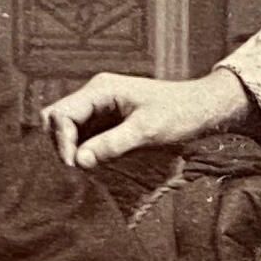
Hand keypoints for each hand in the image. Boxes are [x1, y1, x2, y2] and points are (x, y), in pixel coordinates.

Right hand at [43, 68, 253, 172]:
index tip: (75, 167)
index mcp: (101, 89)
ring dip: (72, 150)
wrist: (203, 109)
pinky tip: (96, 166)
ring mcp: (100, 108)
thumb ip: (112, 144)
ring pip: (68, 130)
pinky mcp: (108, 122)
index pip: (62, 113)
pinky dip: (84, 152)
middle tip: (78, 170)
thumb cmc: (179, 114)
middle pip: (57, 119)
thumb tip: (79, 161)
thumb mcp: (146, 131)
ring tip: (87, 170)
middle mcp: (95, 95)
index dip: (62, 141)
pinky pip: (84, 136)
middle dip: (61, 144)